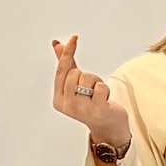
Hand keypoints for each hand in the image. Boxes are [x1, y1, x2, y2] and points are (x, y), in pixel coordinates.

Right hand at [51, 33, 130, 147]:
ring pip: (87, 78)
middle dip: (87, 76)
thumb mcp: (77, 85)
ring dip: (97, 82)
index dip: (68, 53)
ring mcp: (82, 110)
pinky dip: (105, 89)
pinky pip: (101, 87)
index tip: (74, 38)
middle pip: (75, 73)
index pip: (62, 70)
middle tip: (91, 89)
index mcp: (59, 100)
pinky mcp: (97, 110)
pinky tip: (105, 99)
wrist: (109, 127)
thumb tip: (57, 44)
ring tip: (98, 95)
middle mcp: (68, 106)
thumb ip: (67, 66)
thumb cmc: (92, 104)